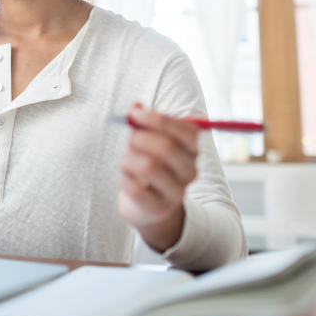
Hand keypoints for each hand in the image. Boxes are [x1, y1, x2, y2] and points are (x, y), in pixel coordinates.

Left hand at [116, 103, 198, 251]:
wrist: (145, 205)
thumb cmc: (146, 164)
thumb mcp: (145, 140)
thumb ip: (141, 123)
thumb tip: (135, 106)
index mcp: (192, 150)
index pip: (185, 130)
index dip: (156, 118)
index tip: (133, 113)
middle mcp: (190, 171)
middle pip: (166, 146)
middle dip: (140, 138)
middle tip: (128, 140)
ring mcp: (177, 192)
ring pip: (148, 167)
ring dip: (128, 159)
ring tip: (124, 162)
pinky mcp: (159, 208)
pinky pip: (136, 188)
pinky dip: (123, 178)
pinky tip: (124, 178)